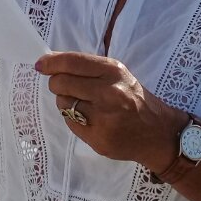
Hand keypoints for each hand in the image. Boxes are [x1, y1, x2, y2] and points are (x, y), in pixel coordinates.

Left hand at [36, 52, 187, 171]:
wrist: (159, 134)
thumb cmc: (135, 99)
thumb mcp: (119, 76)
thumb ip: (89, 69)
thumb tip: (52, 63)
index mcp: (113, 72)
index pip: (72, 62)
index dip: (51, 63)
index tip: (41, 65)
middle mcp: (108, 92)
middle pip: (61, 83)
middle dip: (57, 84)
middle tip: (64, 87)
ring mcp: (103, 117)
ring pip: (63, 104)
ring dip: (66, 103)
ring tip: (84, 105)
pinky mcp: (98, 138)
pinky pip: (71, 123)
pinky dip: (74, 119)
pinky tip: (90, 119)